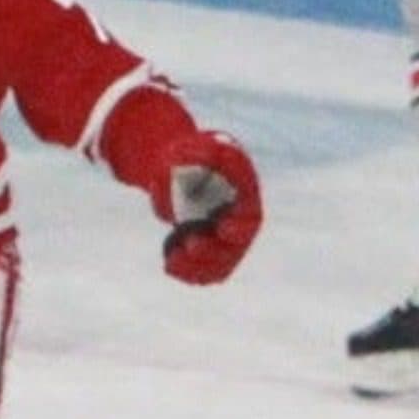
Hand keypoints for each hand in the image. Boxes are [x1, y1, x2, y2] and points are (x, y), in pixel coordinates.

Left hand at [156, 129, 261, 285]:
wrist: (179, 169)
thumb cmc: (195, 154)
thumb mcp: (199, 145)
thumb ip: (205, 151)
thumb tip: (208, 155)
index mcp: (242, 199)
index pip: (249, 219)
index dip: (239, 228)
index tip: (223, 228)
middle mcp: (237, 224)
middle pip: (234, 250)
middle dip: (214, 253)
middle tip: (192, 244)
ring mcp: (222, 242)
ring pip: (218, 267)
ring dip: (197, 269)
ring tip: (172, 261)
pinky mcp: (206, 252)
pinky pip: (202, 273)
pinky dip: (186, 273)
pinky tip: (168, 264)